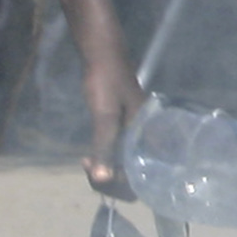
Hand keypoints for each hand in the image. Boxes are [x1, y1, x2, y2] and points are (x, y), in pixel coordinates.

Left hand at [82, 60, 142, 198]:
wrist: (101, 53)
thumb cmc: (106, 81)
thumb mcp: (105, 116)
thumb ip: (104, 147)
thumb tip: (102, 179)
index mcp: (150, 137)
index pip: (140, 177)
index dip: (118, 183)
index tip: (97, 172)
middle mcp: (147, 139)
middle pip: (132, 176)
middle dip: (108, 178)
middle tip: (87, 165)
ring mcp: (135, 135)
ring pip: (123, 166)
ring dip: (104, 169)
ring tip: (86, 160)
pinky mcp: (125, 130)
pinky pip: (118, 155)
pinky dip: (105, 159)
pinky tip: (91, 155)